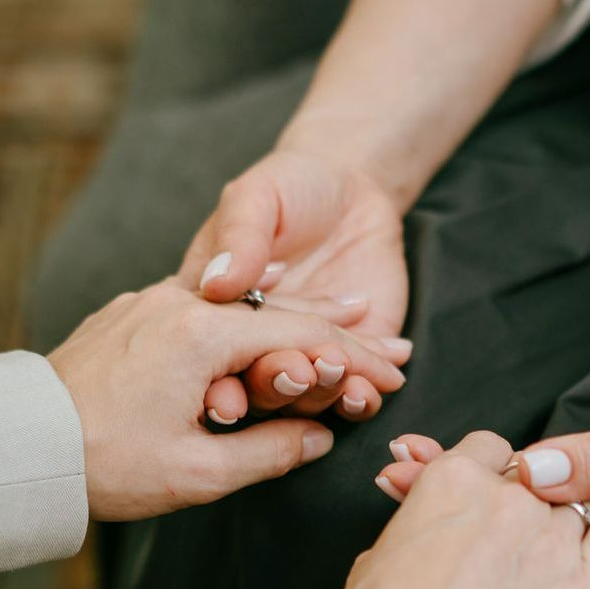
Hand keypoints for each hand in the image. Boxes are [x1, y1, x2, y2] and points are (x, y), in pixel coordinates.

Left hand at [47, 281, 406, 520]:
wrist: (16, 445)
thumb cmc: (105, 464)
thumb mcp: (198, 472)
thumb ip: (272, 451)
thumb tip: (320, 436)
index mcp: (202, 334)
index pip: (304, 340)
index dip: (356, 360)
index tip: (396, 375)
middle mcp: (179, 301)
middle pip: (282, 312)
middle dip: (341, 329)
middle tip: (392, 340)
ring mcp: (151, 302)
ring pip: (245, 306)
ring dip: (297, 317)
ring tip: (348, 314)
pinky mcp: (131, 313)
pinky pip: (207, 307)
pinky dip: (249, 315)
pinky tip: (271, 310)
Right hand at [180, 148, 409, 421]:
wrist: (354, 195)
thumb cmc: (290, 188)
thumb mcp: (257, 198)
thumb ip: (240, 237)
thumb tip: (216, 282)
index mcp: (213, 316)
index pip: (210, 357)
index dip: (215, 383)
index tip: (223, 400)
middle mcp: (254, 349)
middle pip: (258, 385)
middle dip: (276, 387)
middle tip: (296, 374)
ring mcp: (304, 360)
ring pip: (308, 398)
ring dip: (324, 393)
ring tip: (343, 369)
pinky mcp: (352, 364)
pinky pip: (355, 393)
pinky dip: (366, 396)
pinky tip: (379, 381)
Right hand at [347, 431, 589, 588]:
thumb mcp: (377, 559)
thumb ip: (409, 530)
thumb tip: (414, 529)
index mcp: (454, 480)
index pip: (489, 449)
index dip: (492, 472)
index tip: (490, 496)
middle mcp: (510, 498)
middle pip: (536, 479)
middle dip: (529, 500)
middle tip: (514, 538)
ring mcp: (553, 538)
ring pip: (577, 506)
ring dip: (570, 519)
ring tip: (557, 550)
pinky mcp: (587, 583)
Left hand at [374, 373, 589, 588]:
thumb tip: (529, 471)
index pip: (538, 546)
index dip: (471, 513)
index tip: (409, 478)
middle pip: (526, 542)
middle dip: (458, 506)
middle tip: (389, 470)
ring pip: (537, 525)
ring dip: (478, 494)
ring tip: (407, 467)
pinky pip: (561, 510)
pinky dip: (516, 487)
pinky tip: (469, 471)